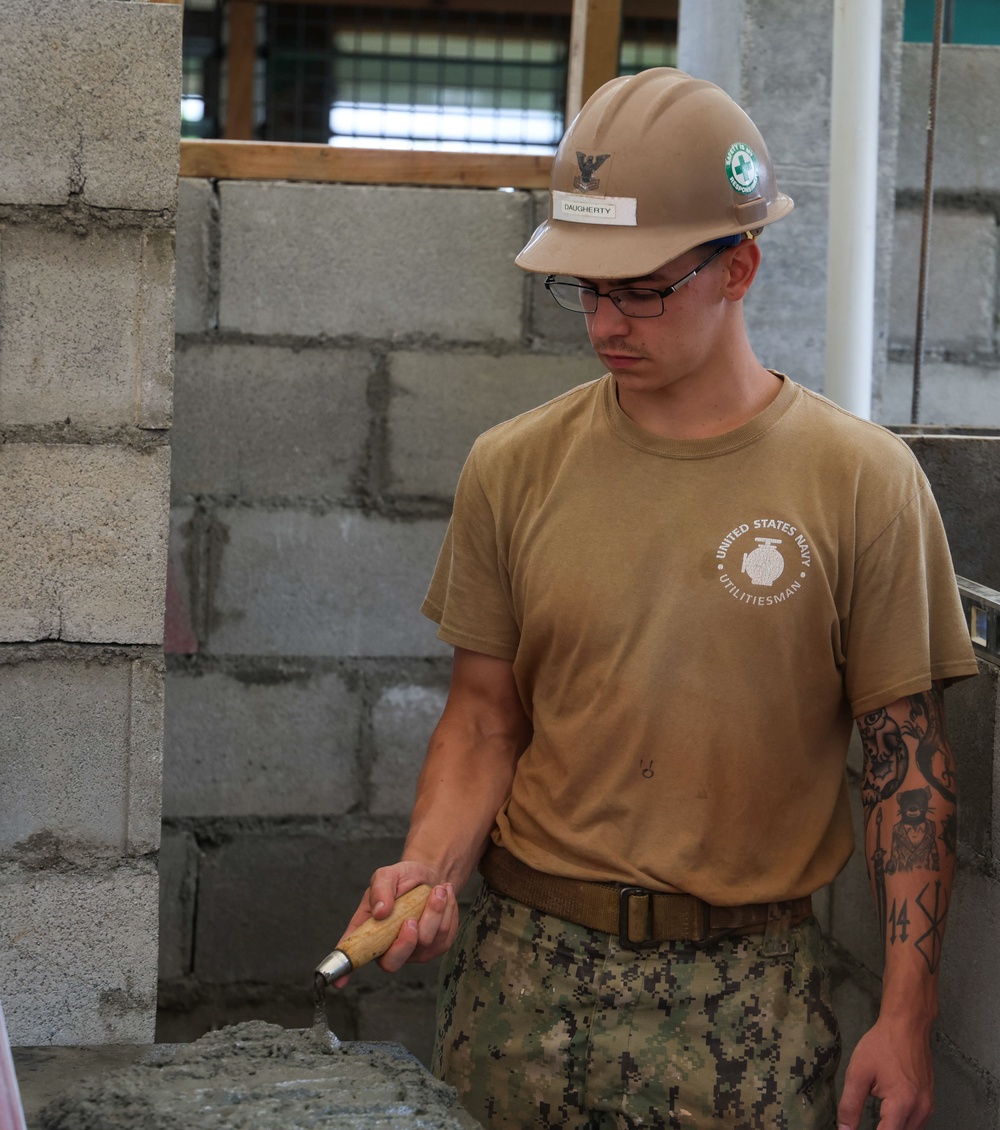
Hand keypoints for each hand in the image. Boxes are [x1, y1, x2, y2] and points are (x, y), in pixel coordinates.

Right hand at [332, 861, 459, 987]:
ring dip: (434, 912)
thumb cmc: (402, 878)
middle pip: (393, 961)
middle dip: (406, 940)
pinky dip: (447, 912)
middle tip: (411, 917)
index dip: (345, 971)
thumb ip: (380, 889)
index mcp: (370, 932)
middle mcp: (389, 946)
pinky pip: (445, 936)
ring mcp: (414, 951)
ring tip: (437, 890)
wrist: (430, 876)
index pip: (355, 954)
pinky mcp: (436, 947)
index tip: (339, 982)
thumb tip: (380, 911)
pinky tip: (444, 897)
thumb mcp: (387, 875)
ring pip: (426, 943)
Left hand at [837, 1017, 933, 1129]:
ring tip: (876, 1121)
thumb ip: (850, 1105)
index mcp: (902, 1104)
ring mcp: (928, 1107)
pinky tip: (889, 1117)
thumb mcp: (858, 1073)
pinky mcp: (930, 1102)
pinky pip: (916, 1123)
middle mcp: (920, 1111)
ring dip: (893, 1129)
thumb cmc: (881, 1045)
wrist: (908, 1025)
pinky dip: (902, 1124)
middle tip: (866, 1123)